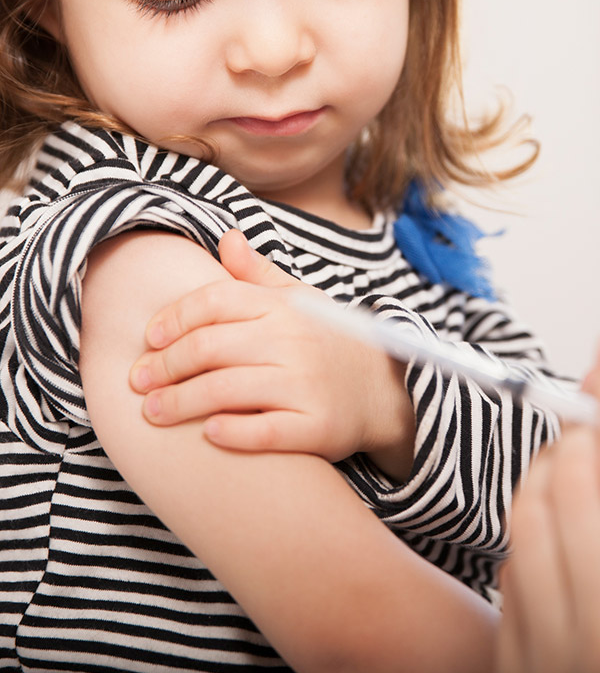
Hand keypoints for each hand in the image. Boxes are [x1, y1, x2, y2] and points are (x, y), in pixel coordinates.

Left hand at [129, 229, 414, 476]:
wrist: (387, 390)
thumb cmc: (330, 343)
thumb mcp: (301, 301)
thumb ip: (259, 275)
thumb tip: (227, 239)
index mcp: (285, 307)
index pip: (215, 302)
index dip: (174, 319)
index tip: (150, 339)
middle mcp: (294, 342)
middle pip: (209, 348)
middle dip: (164, 365)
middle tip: (137, 381)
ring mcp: (306, 385)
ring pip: (226, 391)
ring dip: (179, 403)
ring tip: (152, 412)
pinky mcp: (316, 427)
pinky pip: (264, 433)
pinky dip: (231, 433)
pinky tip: (208, 433)